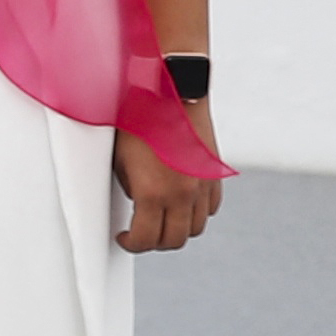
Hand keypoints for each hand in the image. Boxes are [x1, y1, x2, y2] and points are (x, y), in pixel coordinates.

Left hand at [115, 115, 222, 253]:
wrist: (171, 91)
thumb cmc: (137, 119)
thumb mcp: (121, 159)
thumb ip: (132, 189)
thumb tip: (138, 206)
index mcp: (153, 193)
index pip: (145, 239)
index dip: (131, 244)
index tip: (123, 238)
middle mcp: (183, 194)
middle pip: (174, 240)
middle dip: (154, 243)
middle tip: (139, 234)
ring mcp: (203, 185)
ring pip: (195, 227)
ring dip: (176, 229)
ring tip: (159, 220)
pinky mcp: (214, 174)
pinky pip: (209, 207)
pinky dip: (196, 212)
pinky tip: (180, 203)